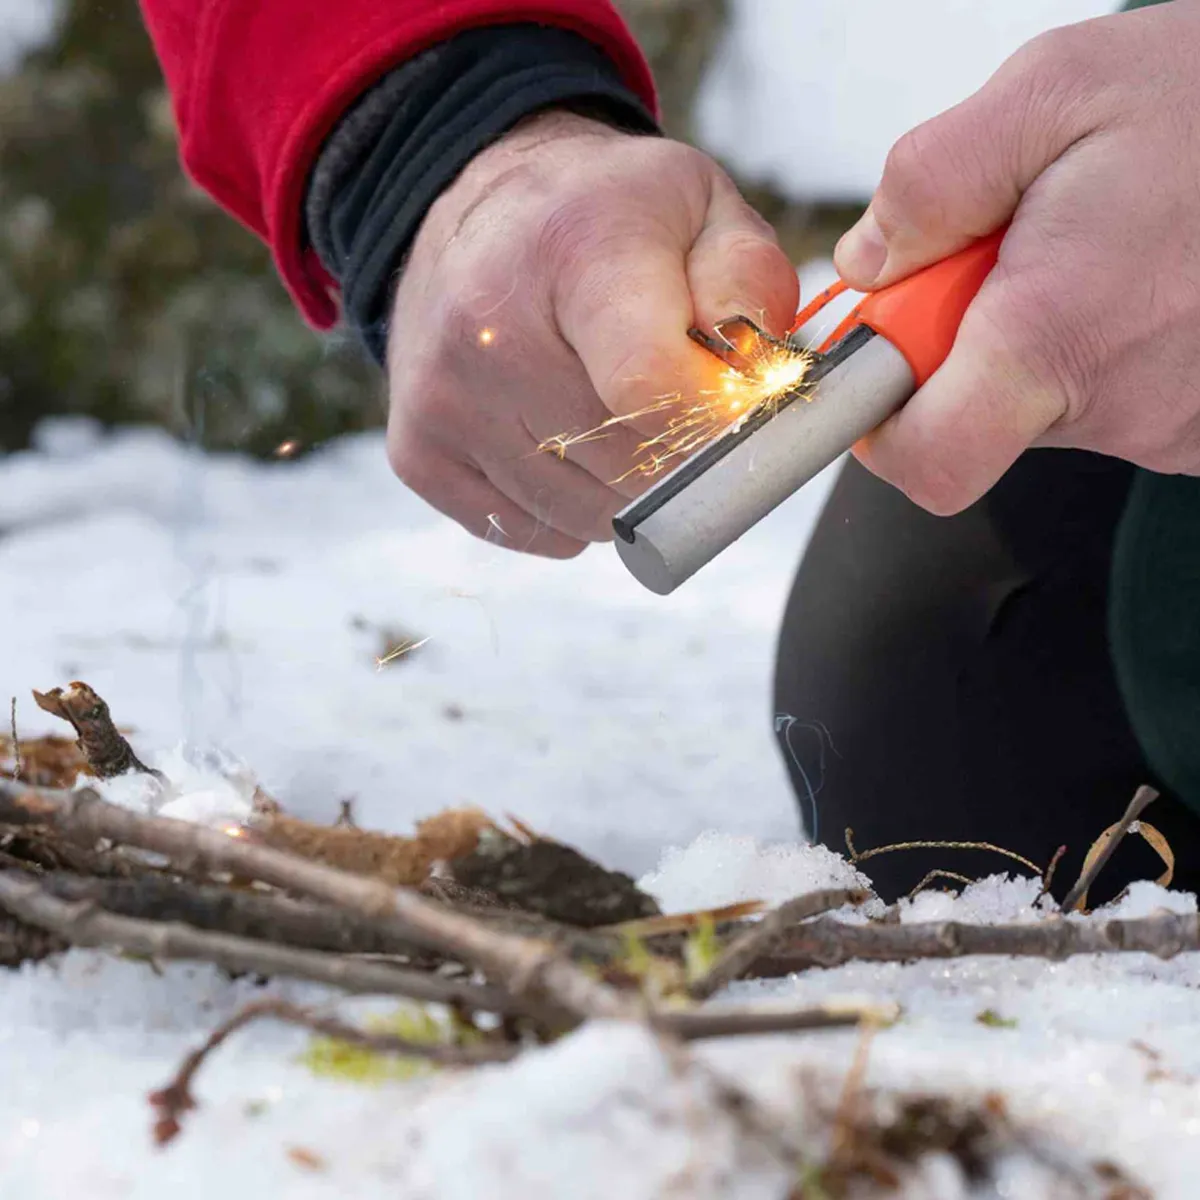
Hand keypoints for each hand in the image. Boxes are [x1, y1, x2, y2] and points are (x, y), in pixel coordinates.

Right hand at [385, 111, 797, 555]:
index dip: (712, 424)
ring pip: (584, 518)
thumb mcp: (700, 208)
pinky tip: (566, 442)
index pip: (652, 387)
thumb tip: (757, 387)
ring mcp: (443, 400)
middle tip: (682, 412)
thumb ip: (750, 286)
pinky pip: (529, 531)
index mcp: (576, 250)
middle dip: (681, 461)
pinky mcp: (418, 453)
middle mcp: (488, 330)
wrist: (476, 211)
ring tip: (618, 417)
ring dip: (626, 493)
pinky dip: (567, 510)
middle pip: (628, 467)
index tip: (731, 414)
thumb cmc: (604, 218)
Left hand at [834, 3, 1199, 514]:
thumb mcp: (1052, 92)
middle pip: (977, 422)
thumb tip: (868, 261)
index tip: (880, 365)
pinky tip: (1144, 277)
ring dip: (1035, 334)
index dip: (881, 429)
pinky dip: (1100, 345)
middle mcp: (1120, 405)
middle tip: (1015, 250)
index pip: (929, 463)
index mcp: (1056, 338)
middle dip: (961, 343)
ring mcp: (1173, 426)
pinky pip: (1112, 399)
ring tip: (1102, 247)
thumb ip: (931, 182)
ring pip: (1045, 405)